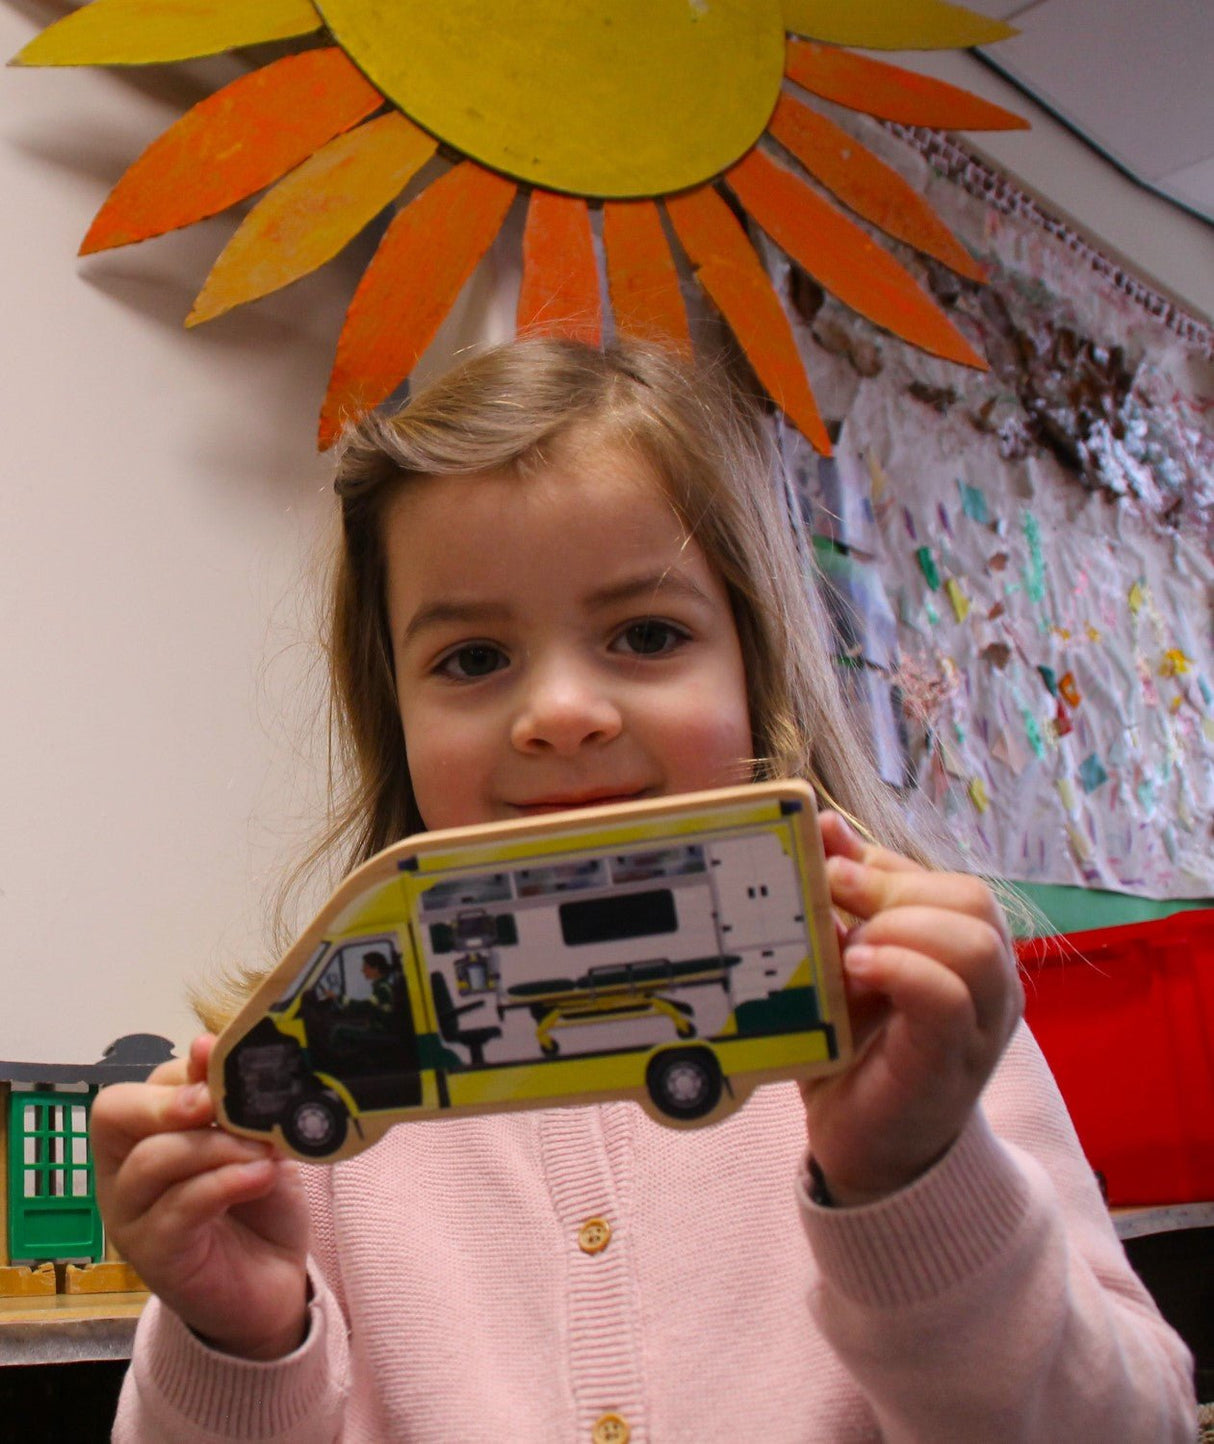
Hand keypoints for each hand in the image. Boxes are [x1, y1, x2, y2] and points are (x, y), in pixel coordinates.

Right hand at [91, 1034, 310, 1359]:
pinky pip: (178, 1208)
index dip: (184, 1070)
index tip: (231, 1070)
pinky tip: (260, 1176)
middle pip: (115, 1114)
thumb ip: (231, 1100)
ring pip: (151, 1160)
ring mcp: (133, 1216)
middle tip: (218, 1102)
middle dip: (169, 1099)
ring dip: (214, 1145)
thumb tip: (205, 1042)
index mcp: (143, 1134)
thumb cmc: (256, 1201)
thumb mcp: (251, 1139)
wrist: (273, 1281)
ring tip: (263, 1149)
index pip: (142, 1084)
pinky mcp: (156, 1255)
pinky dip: (224, 1183)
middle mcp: (124, 1172)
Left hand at [800, 814, 1022, 1205]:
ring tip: (850, 947)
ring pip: (975, 943)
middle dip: (894, 886)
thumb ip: (848, 901)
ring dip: (902, 927)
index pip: (949, 882)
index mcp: (968, 952)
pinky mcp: (951, 1063)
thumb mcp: (846, 963)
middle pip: (972, 900)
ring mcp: (979, 1027)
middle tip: (835, 894)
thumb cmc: (857, 1049)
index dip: (885, 865)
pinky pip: (947, 998)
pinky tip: (858, 970)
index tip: (827, 862)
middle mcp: (990, 984)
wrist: (864, 1149)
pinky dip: (901, 970)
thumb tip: (829, 826)